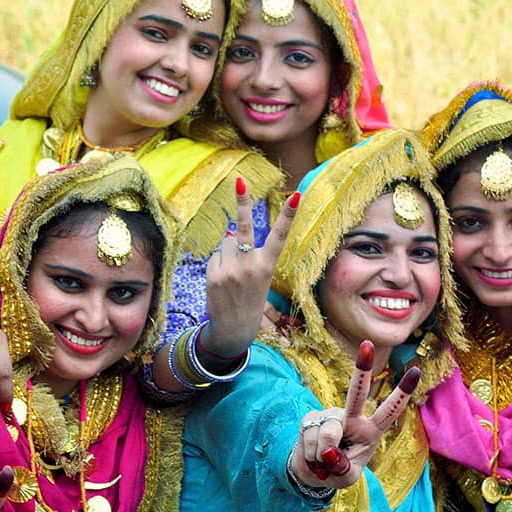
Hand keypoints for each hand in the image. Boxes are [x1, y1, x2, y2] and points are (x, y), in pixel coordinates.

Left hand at [200, 178, 299, 359]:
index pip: (280, 237)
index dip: (288, 216)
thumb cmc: (250, 302)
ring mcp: (230, 270)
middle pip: (244, 228)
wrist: (233, 330)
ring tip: (233, 276)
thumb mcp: (259, 281)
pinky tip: (222, 282)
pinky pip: (215, 256)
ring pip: (226, 244)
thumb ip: (247, 256)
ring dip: (228, 253)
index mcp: (267, 267)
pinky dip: (218, 264)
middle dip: (243, 202)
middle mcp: (250, 266)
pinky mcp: (214, 275)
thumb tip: (229, 234)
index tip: (296, 196)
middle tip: (239, 180)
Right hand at [289, 340, 420, 489]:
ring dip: (323, 454)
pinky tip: (313, 456)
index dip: (402, 392)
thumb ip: (342, 466)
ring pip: (329, 430)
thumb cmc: (337, 472)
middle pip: (357, 392)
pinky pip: (311, 436)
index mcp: (370, 430)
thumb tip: (328, 449)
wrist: (312, 473)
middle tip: (366, 344)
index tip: (415, 370)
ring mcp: (330, 414)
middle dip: (362, 369)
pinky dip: (311, 454)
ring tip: (323, 462)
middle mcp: (351, 417)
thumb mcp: (346, 478)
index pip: (390, 410)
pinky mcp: (311, 417)